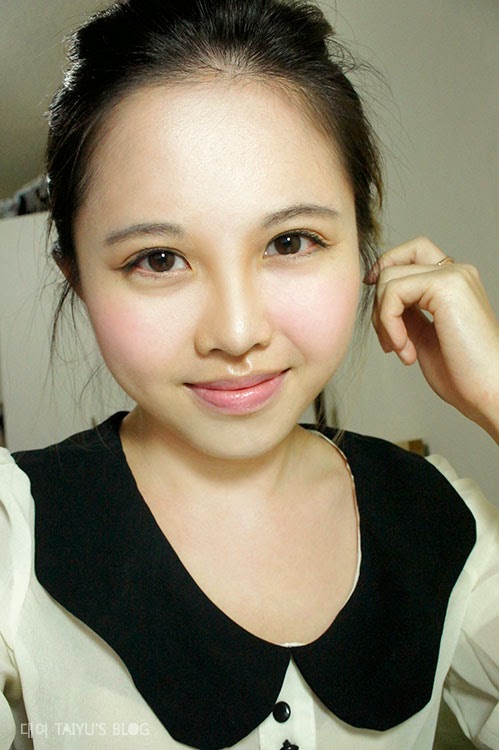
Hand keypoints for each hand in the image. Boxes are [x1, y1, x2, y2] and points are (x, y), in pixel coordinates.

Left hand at [365, 237, 498, 441]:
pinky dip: (388, 324)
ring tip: (402, 351)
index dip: (385, 270)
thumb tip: (378, 296)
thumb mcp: (424, 336)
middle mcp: (457, 272)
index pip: (411, 253)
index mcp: (454, 282)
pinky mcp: (447, 286)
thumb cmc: (463, 373)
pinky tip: (406, 351)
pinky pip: (393, 293)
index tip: (375, 302)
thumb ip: (406, 312)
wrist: (490, 391)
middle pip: (394, 263)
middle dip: (379, 304)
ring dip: (383, 320)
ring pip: (389, 278)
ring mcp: (454, 276)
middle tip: (390, 341)